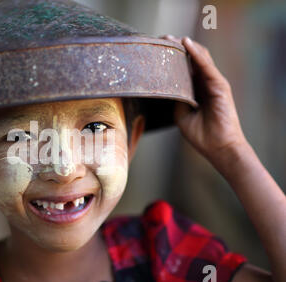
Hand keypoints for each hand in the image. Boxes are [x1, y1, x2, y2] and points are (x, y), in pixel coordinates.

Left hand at [161, 35, 248, 164]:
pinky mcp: (220, 85)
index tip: (156, 50)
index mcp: (197, 90)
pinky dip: (196, 54)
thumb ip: (176, 98)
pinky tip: (186, 44)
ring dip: (185, 46)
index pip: (185, 68)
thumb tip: (164, 86)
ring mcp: (214, 83)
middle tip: (160, 39)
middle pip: (191, 59)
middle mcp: (206, 83)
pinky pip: (206, 66)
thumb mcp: (181, 114)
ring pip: (199, 58)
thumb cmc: (202, 134)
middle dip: (176, 48)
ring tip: (170, 38)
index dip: (172, 58)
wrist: (218, 148)